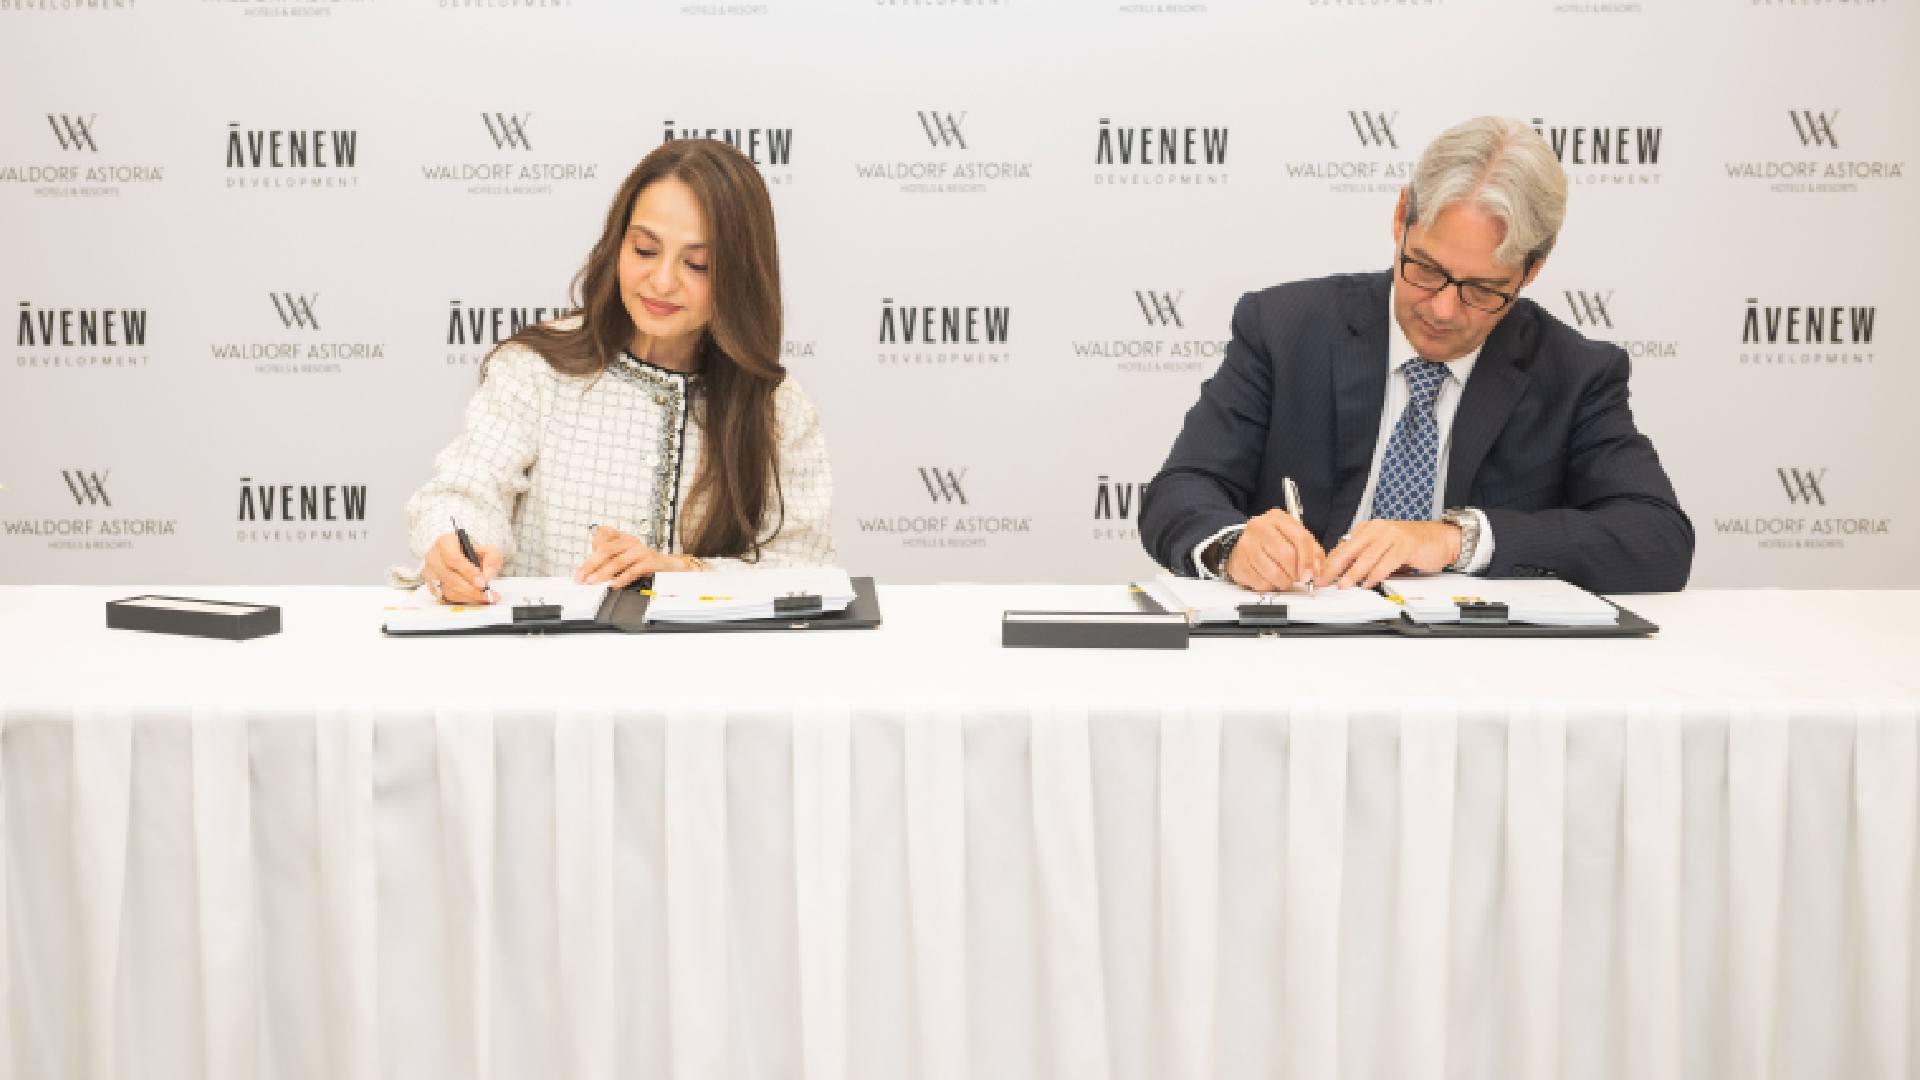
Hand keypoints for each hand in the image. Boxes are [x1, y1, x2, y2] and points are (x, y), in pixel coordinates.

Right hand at [424, 531, 502, 604]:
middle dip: (470, 590)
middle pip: (450, 577)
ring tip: (483, 599)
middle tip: (486, 595)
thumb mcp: (487, 550)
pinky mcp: (431, 585)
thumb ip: (492, 560)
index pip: (454, 559)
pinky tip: (473, 600)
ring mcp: (429, 572)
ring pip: (447, 590)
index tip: (482, 582)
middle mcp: (433, 557)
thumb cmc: (472, 552)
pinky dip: (460, 600)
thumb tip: (487, 575)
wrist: (462, 556)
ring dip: (467, 597)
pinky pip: (444, 597)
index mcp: (445, 542)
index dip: (469, 572)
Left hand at [574, 526, 691, 587]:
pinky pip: (633, 570)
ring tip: (593, 582)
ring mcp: (641, 550)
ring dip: (603, 573)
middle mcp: (630, 541)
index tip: (581, 568)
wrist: (670, 566)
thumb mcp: (624, 558)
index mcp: (622, 538)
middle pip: (606, 549)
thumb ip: (607, 562)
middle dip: (591, 565)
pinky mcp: (650, 561)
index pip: (601, 536)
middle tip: (582, 577)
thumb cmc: (643, 563)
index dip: (590, 549)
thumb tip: (588, 574)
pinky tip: (614, 585)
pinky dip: (622, 578)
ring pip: (618, 561)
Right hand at [1224, 508, 1326, 592]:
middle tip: (1299, 578)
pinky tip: (1270, 579)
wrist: (1241, 544)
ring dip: (1285, 582)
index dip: (1311, 560)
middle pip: (1287, 555)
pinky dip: (1271, 586)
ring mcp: (1247, 545)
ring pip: (1274, 573)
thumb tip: (1319, 571)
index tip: (1314, 574)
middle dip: (1297, 573)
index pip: (1301, 538)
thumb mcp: (1293, 537)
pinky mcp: (1239, 563)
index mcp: (1277, 518)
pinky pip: (1261, 583)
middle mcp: (1260, 527)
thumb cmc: (1271, 541)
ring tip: (1285, 580)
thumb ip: (1311, 551)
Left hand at [1317, 519, 1460, 589]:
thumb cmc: (1413, 546)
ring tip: (1343, 585)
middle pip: (1350, 550)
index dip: (1329, 563)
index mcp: (1369, 529)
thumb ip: (1365, 559)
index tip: (1319, 576)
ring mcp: (1391, 535)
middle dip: (1334, 568)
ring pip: (1366, 556)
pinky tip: (1368, 583)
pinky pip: (1386, 562)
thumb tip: (1342, 575)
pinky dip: (1376, 575)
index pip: (1343, 546)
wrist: (1441, 538)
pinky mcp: (1405, 545)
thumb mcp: (1384, 550)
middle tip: (1323, 581)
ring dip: (1353, 573)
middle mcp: (1377, 529)